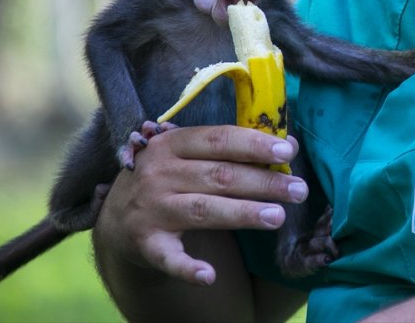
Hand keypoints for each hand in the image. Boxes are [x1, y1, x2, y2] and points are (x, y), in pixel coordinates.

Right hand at [95, 124, 308, 285]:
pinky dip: (188, 268)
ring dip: (243, 214)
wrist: (115, 217)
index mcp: (172, 144)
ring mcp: (152, 209)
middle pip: (220, 176)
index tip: (288, 151)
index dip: (254, 144)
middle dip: (263, 182)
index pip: (219, 138)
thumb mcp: (187, 154)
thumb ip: (230, 149)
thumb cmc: (168, 178)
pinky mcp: (146, 244)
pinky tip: (210, 276)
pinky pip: (169, 258)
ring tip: (278, 216)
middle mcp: (159, 174)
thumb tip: (288, 145)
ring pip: (205, 210)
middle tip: (299, 190)